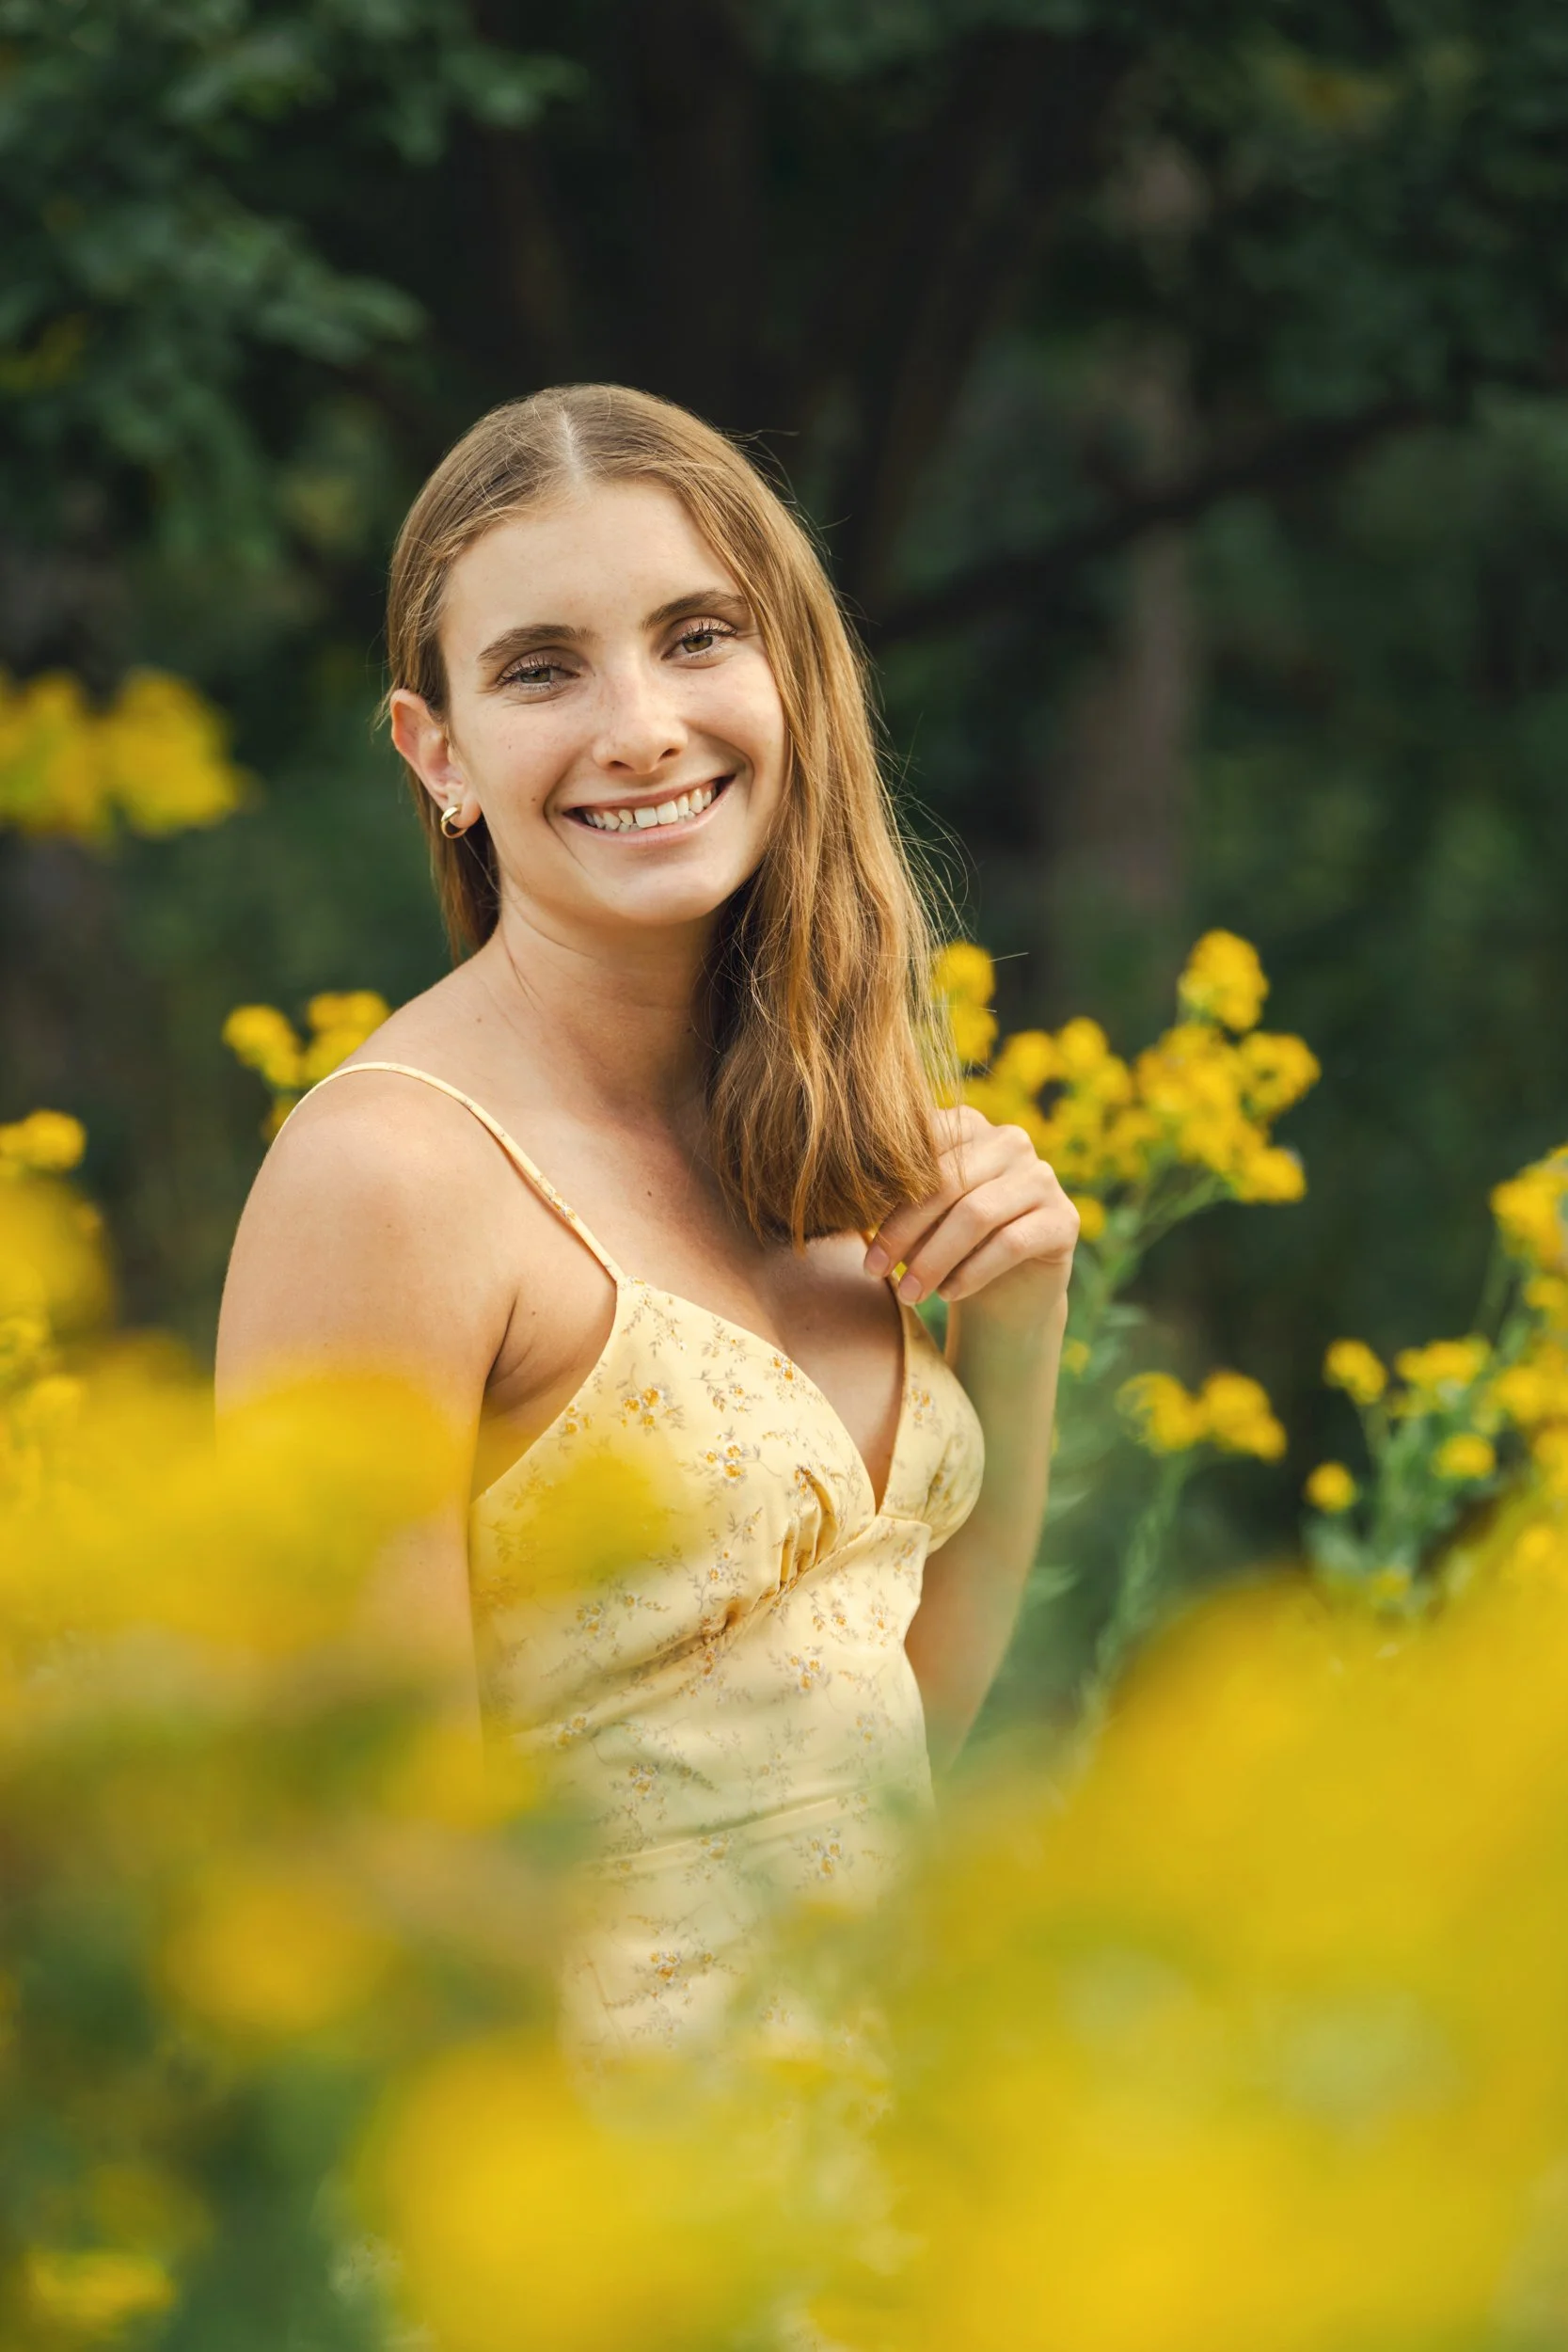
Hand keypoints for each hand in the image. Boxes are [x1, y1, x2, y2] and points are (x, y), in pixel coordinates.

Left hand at [863, 1106, 1077, 1325]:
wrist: (1008, 1292)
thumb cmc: (949, 1244)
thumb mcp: (920, 1217)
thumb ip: (898, 1196)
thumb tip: (853, 1199)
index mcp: (968, 1125)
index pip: (924, 1144)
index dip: (889, 1189)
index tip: (859, 1228)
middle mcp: (1010, 1141)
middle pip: (947, 1181)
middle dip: (905, 1230)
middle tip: (875, 1270)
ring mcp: (1042, 1177)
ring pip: (977, 1214)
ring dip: (934, 1259)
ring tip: (908, 1292)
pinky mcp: (1064, 1219)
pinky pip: (1011, 1244)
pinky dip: (971, 1273)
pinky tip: (947, 1294)